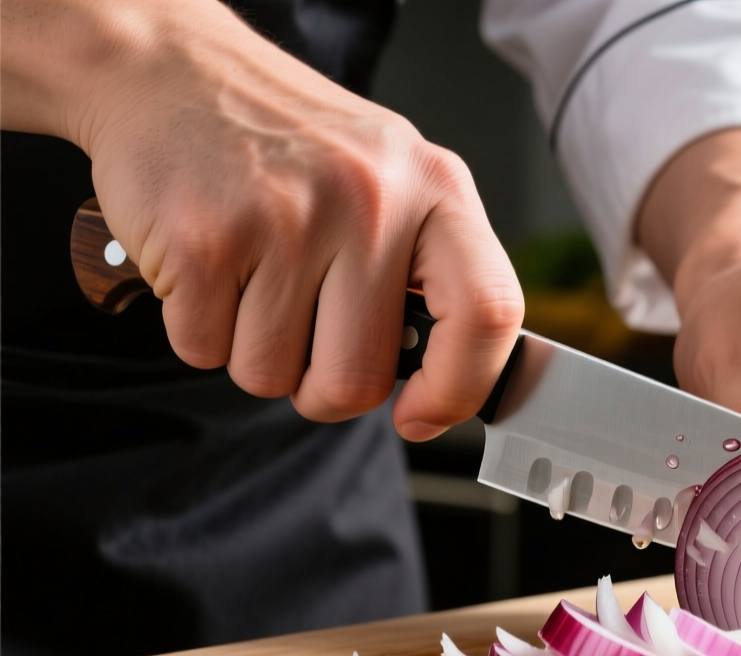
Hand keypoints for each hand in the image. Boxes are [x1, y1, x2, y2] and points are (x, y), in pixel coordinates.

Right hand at [1, 0, 521, 438]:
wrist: (172, 73)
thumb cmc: (294, 144)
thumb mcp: (394, 180)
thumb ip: (432, 272)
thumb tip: (446, 387)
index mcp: (438, 189)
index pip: (487, 313)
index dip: (459, 388)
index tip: (421, 414)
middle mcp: (372, 201)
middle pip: (358, 379)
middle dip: (322, 388)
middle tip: (305, 336)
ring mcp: (286, 219)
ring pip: (272, 376)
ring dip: (254, 351)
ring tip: (254, 277)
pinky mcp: (204, 240)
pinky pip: (205, 352)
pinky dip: (199, 329)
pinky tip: (210, 265)